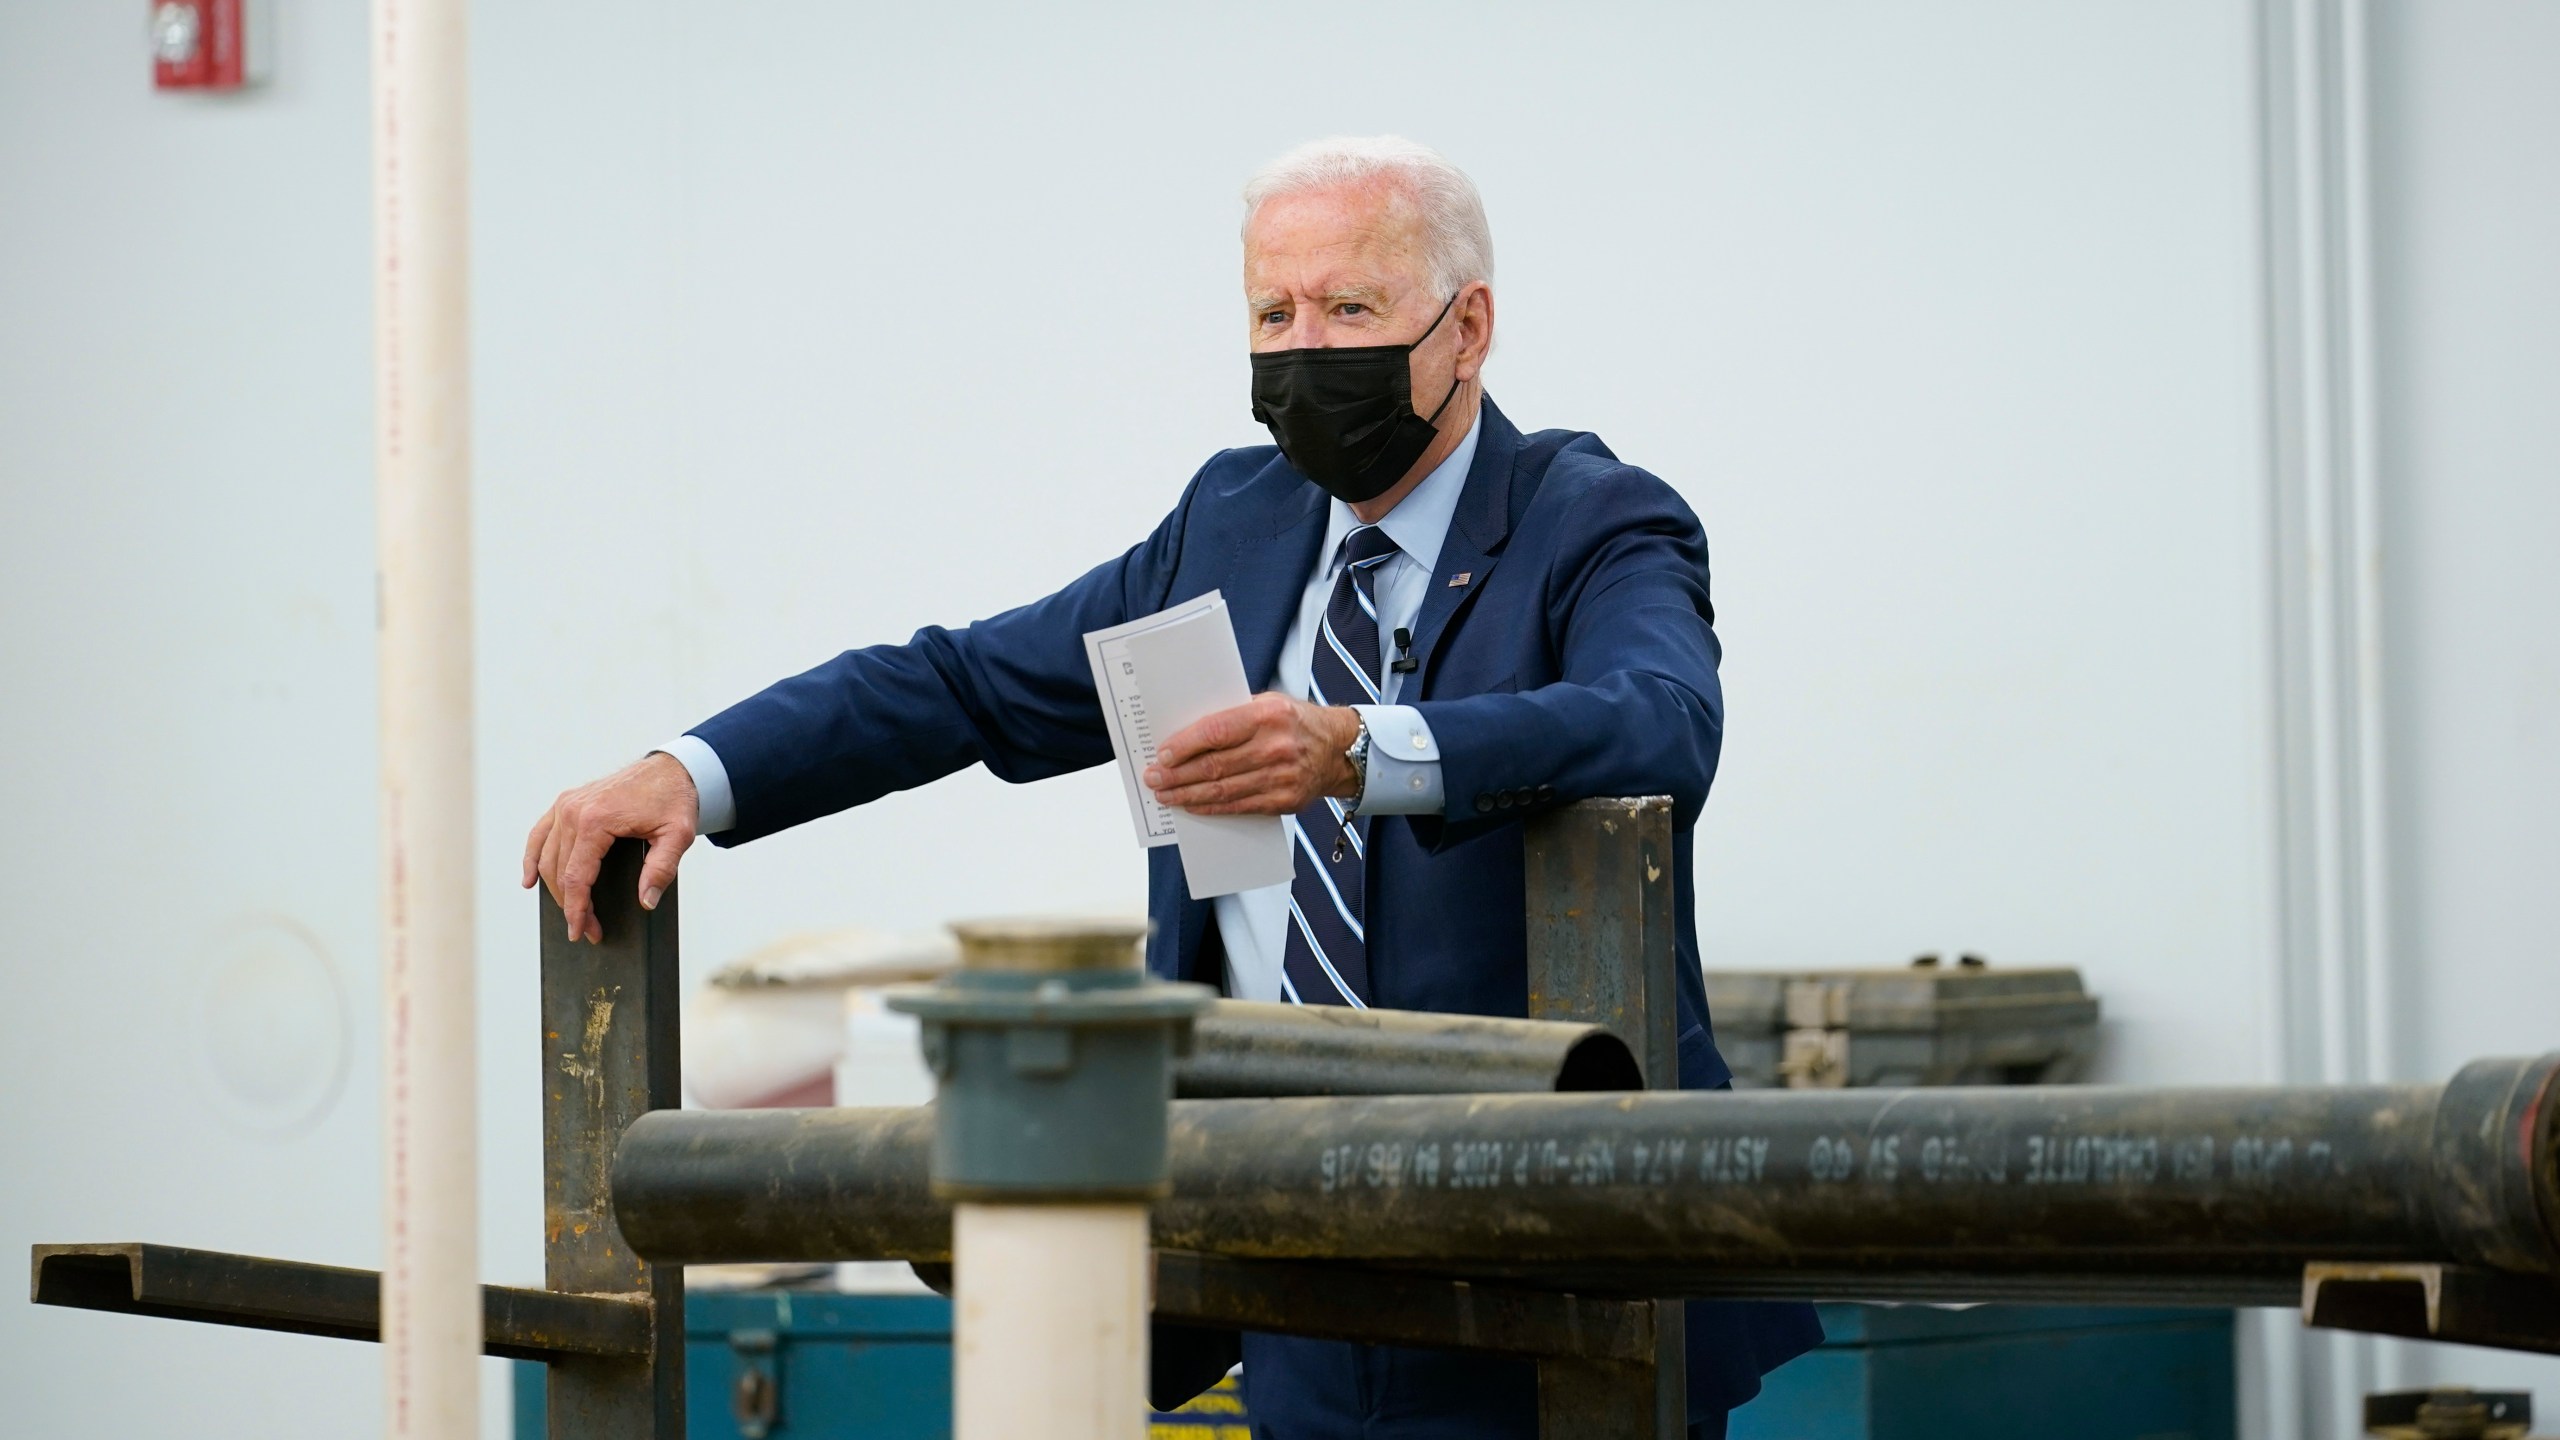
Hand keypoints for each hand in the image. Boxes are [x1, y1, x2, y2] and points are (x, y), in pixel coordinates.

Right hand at [522, 752, 698, 943]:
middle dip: (570, 906)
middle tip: (587, 929)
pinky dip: (532, 858)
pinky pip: (540, 834)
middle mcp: (573, 811)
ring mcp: (566, 805)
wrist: (671, 769)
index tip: (583, 932)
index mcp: (596, 820)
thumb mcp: (678, 835)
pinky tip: (530, 880)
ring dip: (553, 889)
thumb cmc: (674, 799)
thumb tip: (646, 901)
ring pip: (546, 857)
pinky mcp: (566, 803)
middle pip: (559, 871)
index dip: (578, 910)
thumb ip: (661, 869)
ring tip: (571, 913)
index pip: (576, 877)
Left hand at [1144, 693, 1359, 816]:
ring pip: (1223, 791)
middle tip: (1154, 779)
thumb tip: (1186, 734)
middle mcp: (1276, 746)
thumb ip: (1232, 716)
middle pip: (1214, 766)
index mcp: (1268, 715)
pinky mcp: (1284, 801)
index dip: (1184, 746)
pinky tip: (1193, 805)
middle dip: (1177, 774)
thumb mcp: (1267, 704)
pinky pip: (1239, 806)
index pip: (1215, 732)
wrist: (1337, 749)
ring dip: (1187, 794)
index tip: (1162, 755)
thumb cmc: (1296, 723)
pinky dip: (1211, 808)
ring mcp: (1282, 777)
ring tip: (1166, 794)